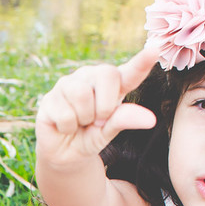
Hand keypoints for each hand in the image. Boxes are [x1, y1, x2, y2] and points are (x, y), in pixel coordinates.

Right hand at [35, 45, 158, 164]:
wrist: (64, 155)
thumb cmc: (90, 138)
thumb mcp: (110, 132)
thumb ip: (125, 120)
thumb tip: (150, 119)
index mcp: (113, 85)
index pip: (129, 72)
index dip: (141, 62)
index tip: (154, 50)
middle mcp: (90, 78)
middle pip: (107, 74)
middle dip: (105, 105)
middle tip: (97, 121)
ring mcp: (68, 84)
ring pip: (82, 94)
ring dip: (84, 118)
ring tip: (79, 123)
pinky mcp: (50, 98)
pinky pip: (65, 113)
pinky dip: (68, 127)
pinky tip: (64, 126)